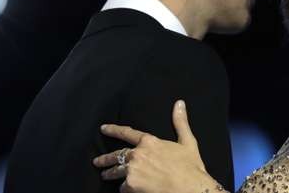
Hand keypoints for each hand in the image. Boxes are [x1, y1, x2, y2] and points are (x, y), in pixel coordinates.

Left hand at [93, 100, 218, 192]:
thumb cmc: (190, 167)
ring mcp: (132, 171)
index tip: (103, 128)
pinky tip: (128, 189)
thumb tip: (179, 103)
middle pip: (116, 155)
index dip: (113, 129)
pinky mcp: (130, 186)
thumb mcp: (187, 142)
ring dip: (110, 174)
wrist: (190, 188)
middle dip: (105, 159)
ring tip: (106, 176)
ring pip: (116, 173)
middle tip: (97, 162)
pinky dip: (126, 189)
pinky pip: (123, 188)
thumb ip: (180, 122)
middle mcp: (137, 154)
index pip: (126, 133)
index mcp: (149, 142)